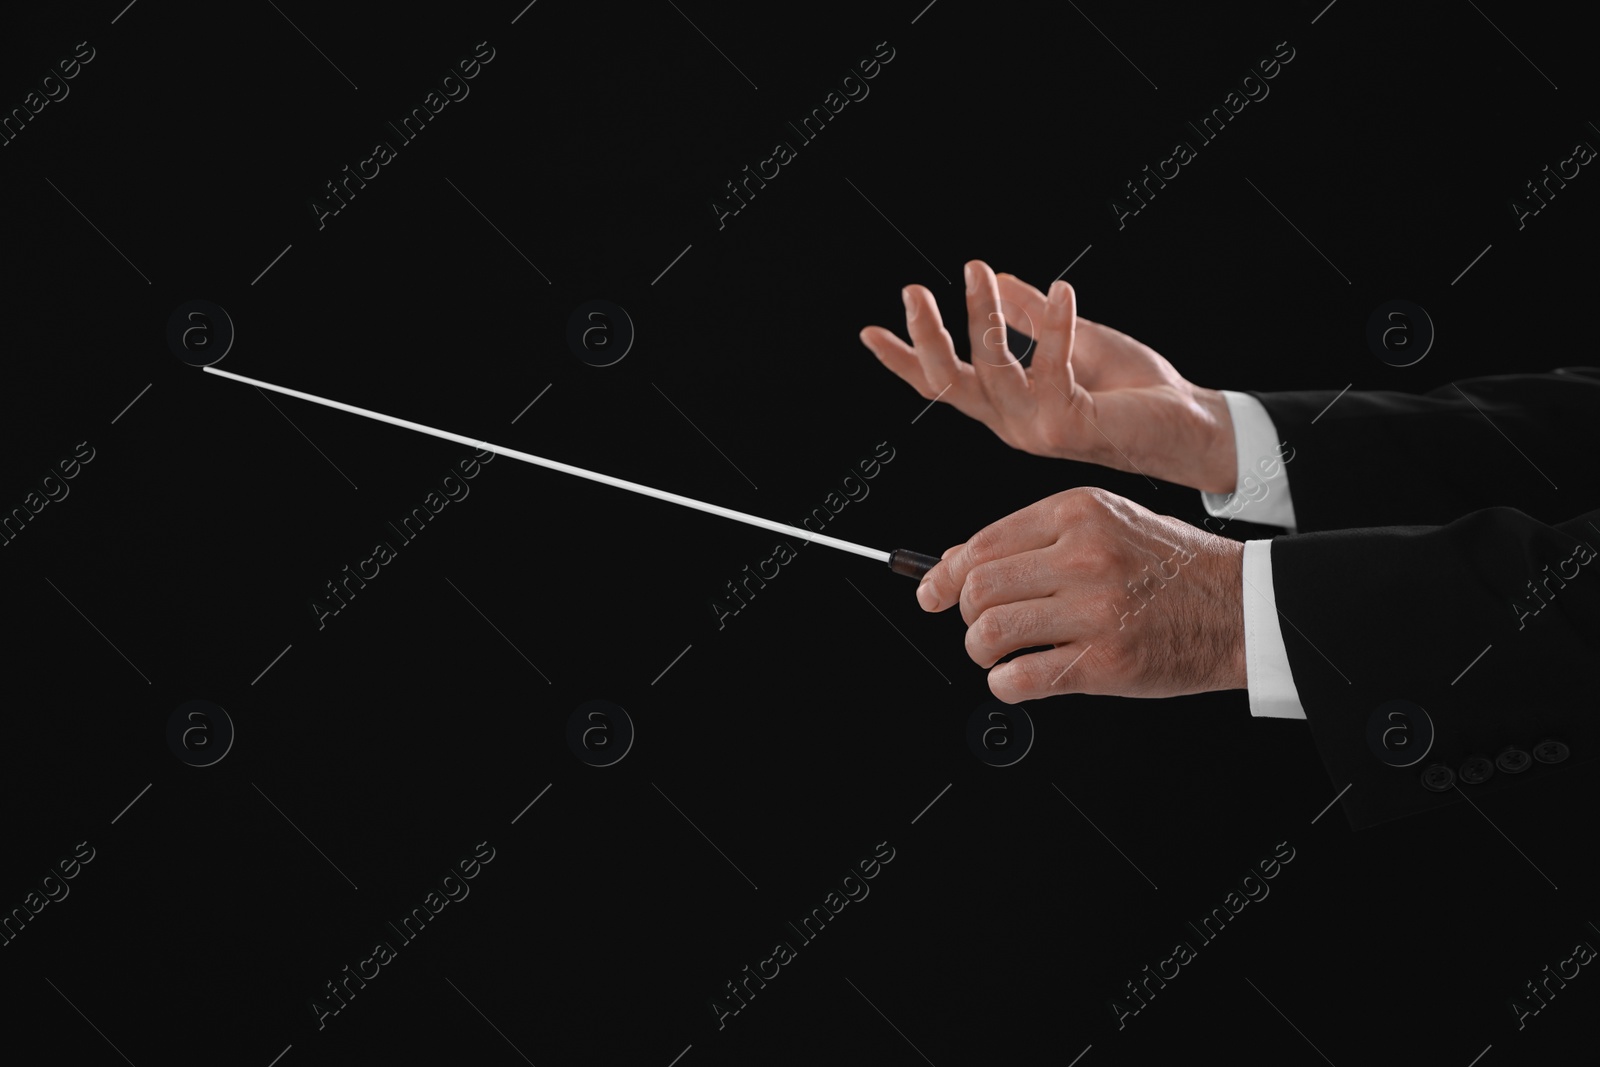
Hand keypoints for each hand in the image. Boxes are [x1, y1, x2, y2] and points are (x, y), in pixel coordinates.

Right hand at [859, 260, 1238, 493]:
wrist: (1191, 427)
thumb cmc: (1138, 391)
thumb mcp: (1078, 340)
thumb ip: (1034, 316)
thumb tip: (1000, 279)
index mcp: (1008, 406)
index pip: (944, 384)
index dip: (903, 360)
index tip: (870, 331)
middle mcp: (1012, 423)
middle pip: (949, 383)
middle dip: (925, 339)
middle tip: (912, 291)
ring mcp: (1037, 428)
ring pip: (990, 370)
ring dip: (981, 316)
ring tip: (976, 271)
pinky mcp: (1068, 425)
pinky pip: (1050, 367)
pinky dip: (1055, 326)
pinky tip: (1064, 291)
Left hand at [914, 486, 1246, 701]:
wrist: (1242, 605)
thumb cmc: (1169, 566)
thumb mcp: (1105, 524)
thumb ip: (1032, 538)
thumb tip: (949, 565)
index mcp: (1079, 512)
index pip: (983, 544)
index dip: (946, 575)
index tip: (931, 594)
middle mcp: (1085, 555)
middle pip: (977, 589)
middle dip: (965, 615)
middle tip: (983, 626)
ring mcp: (1096, 610)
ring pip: (989, 632)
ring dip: (982, 651)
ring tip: (1002, 654)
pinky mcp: (1106, 662)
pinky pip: (1020, 678)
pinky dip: (1005, 684)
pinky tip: (1020, 678)